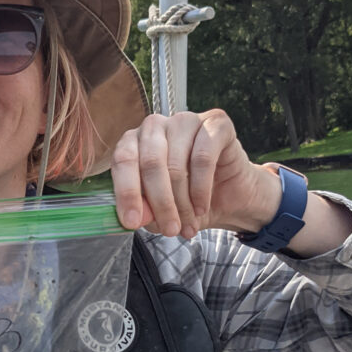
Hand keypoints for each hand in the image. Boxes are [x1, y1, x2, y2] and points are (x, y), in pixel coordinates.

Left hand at [110, 109, 270, 238]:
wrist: (229, 196)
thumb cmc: (186, 198)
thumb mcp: (158, 211)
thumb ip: (143, 209)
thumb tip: (136, 217)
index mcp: (134, 141)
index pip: (123, 160)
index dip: (126, 192)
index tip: (131, 221)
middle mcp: (156, 126)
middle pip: (151, 163)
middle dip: (160, 203)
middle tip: (169, 230)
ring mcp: (185, 121)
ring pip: (177, 165)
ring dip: (182, 203)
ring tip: (188, 224)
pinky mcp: (215, 123)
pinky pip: (203, 158)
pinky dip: (201, 189)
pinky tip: (201, 207)